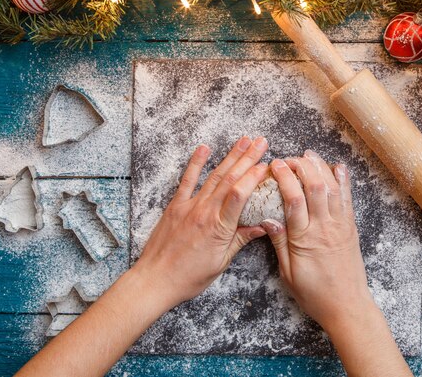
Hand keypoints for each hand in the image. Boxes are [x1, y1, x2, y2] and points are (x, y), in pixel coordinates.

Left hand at [135, 136, 268, 307]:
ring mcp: (189, 206)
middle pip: (230, 179)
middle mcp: (204, 212)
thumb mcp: (221, 262)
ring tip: (244, 141)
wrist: (154, 280)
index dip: (253, 177)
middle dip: (247, 158)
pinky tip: (205, 148)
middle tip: (261, 142)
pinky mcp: (175, 206)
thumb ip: (240, 240)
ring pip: (214, 176)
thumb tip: (263, 226)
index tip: (266, 164)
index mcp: (218, 228)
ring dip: (230, 157)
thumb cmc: (188, 277)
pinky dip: (196, 163)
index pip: (239, 195)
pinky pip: (187, 181)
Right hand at [261, 150, 373, 328]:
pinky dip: (344, 181)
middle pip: (315, 185)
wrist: (348, 306)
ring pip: (332, 187)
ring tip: (309, 155)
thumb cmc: (316, 294)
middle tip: (289, 158)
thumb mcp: (288, 273)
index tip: (276, 165)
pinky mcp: (351, 228)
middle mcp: (324, 227)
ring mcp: (340, 226)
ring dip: (321, 167)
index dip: (285, 177)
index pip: (293, 198)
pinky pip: (348, 199)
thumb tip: (268, 218)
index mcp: (304, 238)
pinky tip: (338, 167)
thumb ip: (280, 243)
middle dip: (301, 166)